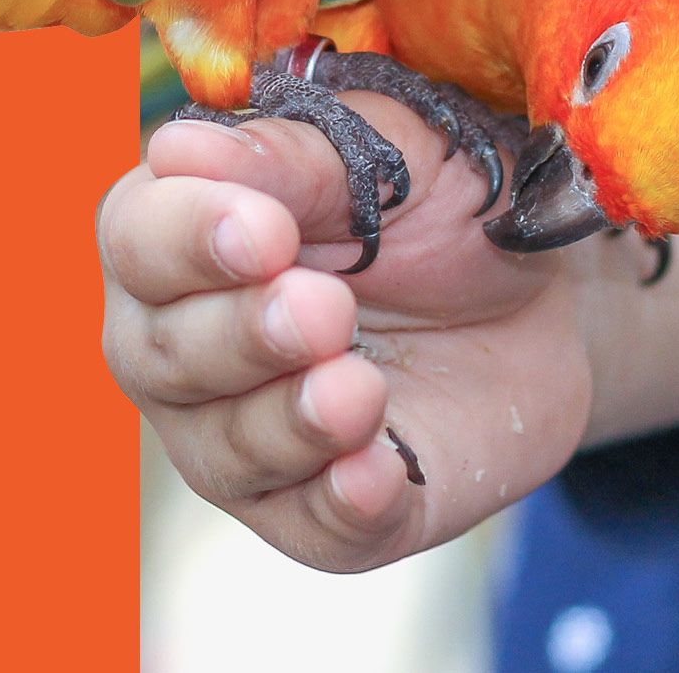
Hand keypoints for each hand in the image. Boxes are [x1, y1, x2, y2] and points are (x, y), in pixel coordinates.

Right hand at [98, 93, 597, 571]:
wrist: (541, 291)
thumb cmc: (437, 201)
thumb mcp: (387, 152)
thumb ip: (291, 158)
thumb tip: (180, 148)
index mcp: (180, 234)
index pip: (137, 239)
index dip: (191, 239)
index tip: (268, 232)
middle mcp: (182, 346)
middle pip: (159, 358)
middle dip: (241, 335)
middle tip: (327, 308)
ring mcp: (242, 438)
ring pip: (223, 454)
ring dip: (289, 422)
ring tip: (361, 389)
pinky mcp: (323, 512)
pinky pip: (311, 528)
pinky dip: (341, 504)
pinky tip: (379, 472)